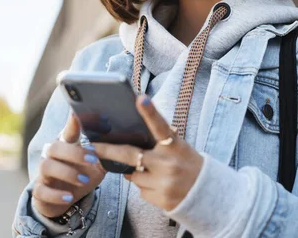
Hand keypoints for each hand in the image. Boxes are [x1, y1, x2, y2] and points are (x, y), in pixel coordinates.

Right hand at [32, 114, 106, 217]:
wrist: (64, 197)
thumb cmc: (83, 173)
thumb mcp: (97, 163)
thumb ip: (107, 152)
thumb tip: (125, 142)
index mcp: (67, 145)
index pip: (69, 130)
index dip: (74, 122)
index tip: (81, 115)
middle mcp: (52, 155)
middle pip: (56, 147)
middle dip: (75, 152)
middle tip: (93, 160)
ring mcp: (44, 173)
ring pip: (47, 166)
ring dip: (67, 173)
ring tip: (84, 180)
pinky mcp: (40, 191)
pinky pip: (42, 191)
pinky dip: (56, 194)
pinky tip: (69, 197)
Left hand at [93, 95, 203, 211]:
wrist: (206, 193)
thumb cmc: (188, 164)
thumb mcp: (180, 148)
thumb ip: (161, 140)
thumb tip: (135, 133)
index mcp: (175, 146)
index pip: (160, 126)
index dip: (150, 112)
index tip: (140, 98)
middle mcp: (168, 163)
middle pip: (130, 155)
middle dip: (107, 151)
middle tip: (91, 146)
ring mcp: (164, 182)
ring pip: (133, 176)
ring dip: (136, 173)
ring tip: (155, 173)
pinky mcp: (160, 199)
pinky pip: (141, 191)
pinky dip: (145, 187)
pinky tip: (159, 185)